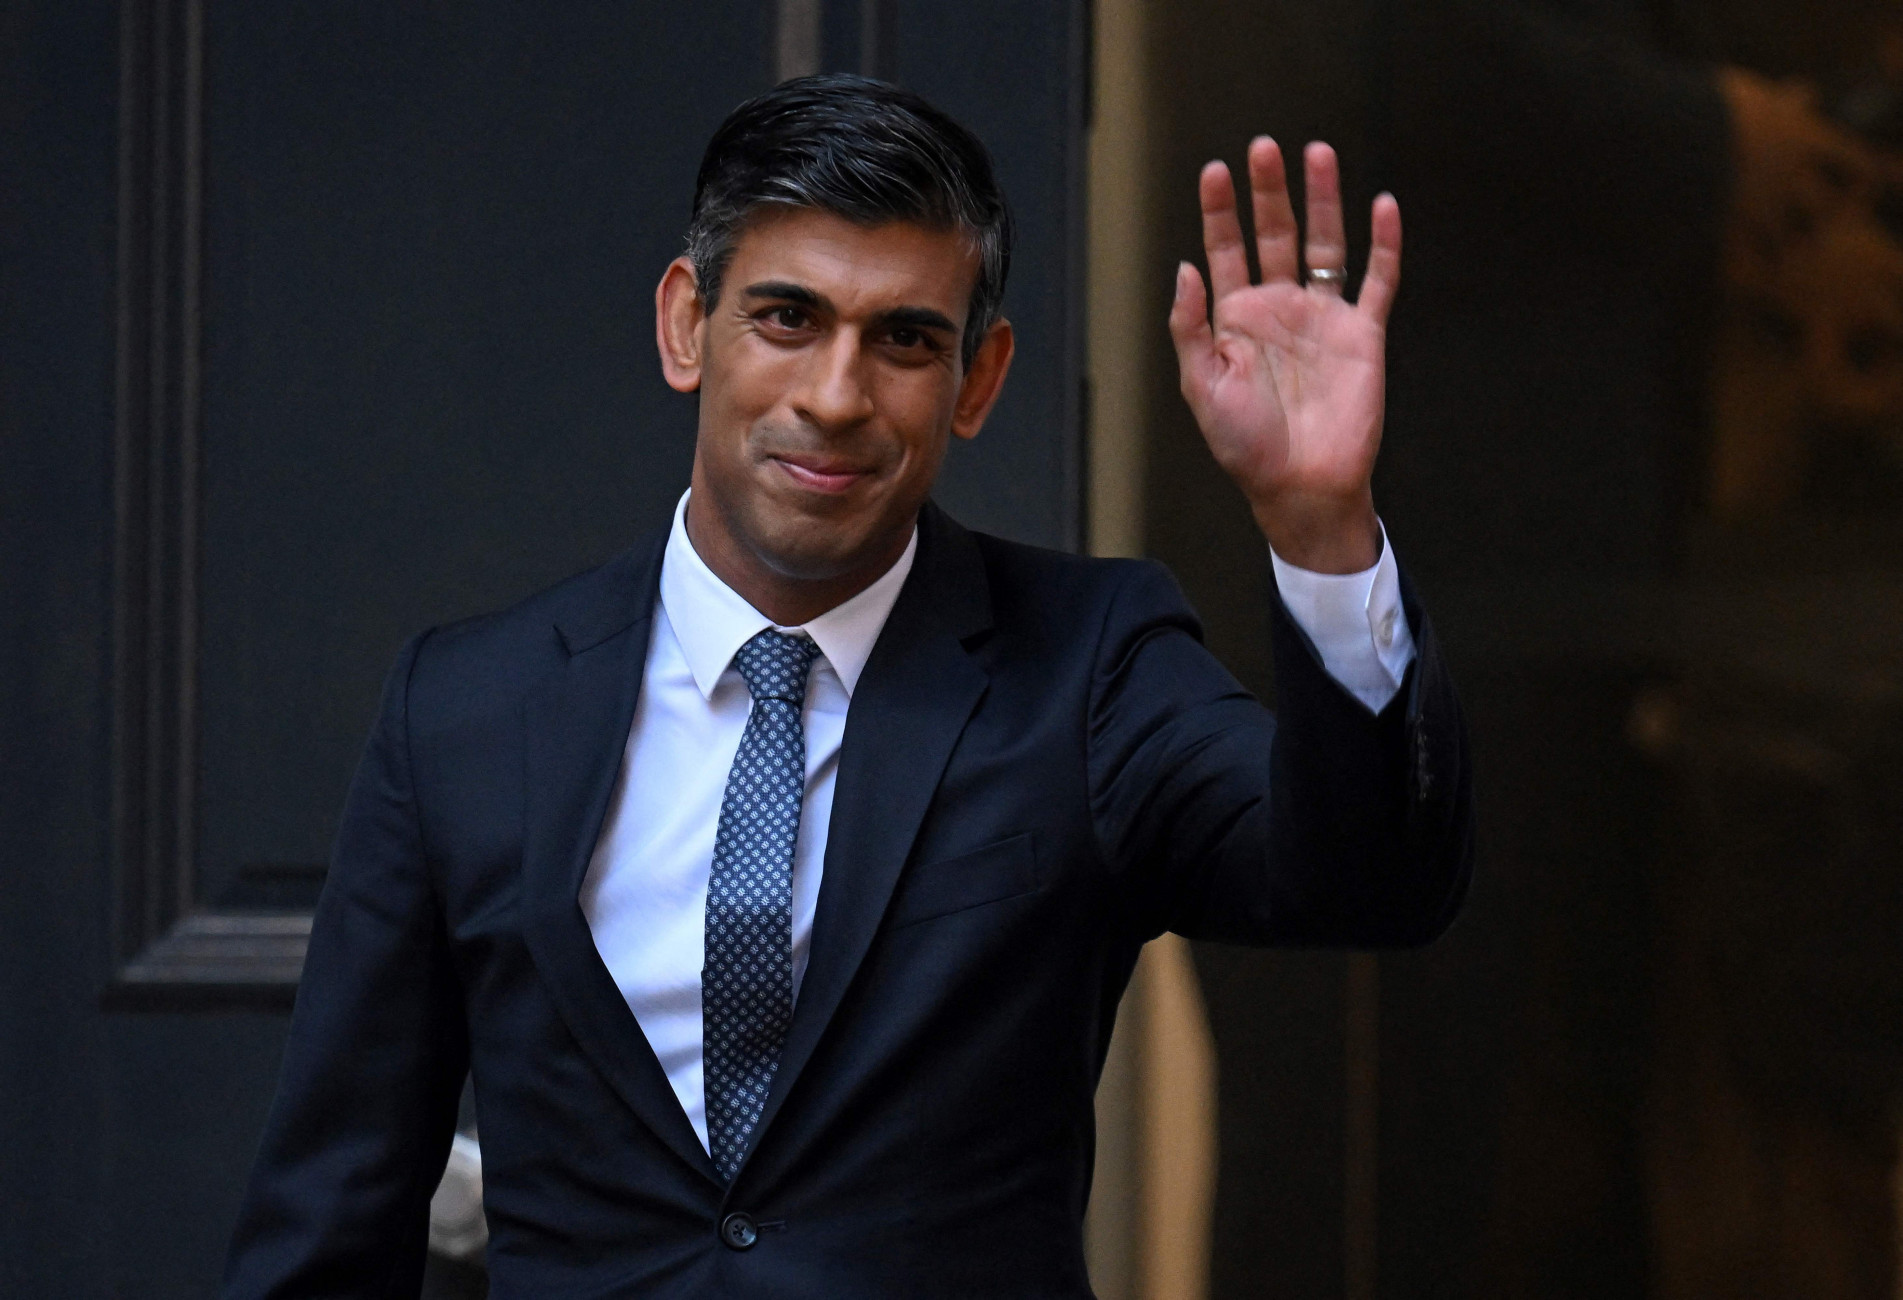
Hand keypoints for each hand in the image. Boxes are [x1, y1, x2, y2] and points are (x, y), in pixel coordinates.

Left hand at [1169, 138, 1398, 571]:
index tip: (1216, 171)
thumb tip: (1183, 267)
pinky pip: (1377, 280)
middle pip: (1274, 234)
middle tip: (1265, 146)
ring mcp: (1323, 318)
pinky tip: (1382, 205)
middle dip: (1269, 191)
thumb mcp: (1201, 387)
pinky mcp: (1363, 335)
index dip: (1220, 211)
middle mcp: (1279, 309)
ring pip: (1326, 244)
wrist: (1301, 486)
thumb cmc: (1244, 446)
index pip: (1226, 251)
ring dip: (1322, 200)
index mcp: (1236, 319)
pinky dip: (1383, 244)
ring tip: (1317, 153)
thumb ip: (1190, 327)